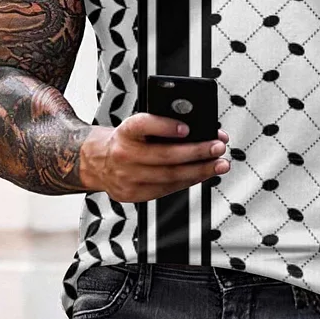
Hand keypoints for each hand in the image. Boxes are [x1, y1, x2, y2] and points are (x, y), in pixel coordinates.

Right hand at [77, 112, 229, 201]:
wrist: (99, 162)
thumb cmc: (128, 140)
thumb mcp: (139, 125)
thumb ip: (162, 124)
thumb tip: (200, 129)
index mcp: (125, 131)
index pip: (143, 125)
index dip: (165, 126)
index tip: (187, 128)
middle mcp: (124, 154)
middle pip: (165, 155)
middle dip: (197, 152)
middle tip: (218, 147)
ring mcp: (127, 177)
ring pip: (169, 176)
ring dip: (200, 170)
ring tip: (219, 164)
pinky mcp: (133, 194)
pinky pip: (166, 189)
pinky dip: (188, 181)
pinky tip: (202, 174)